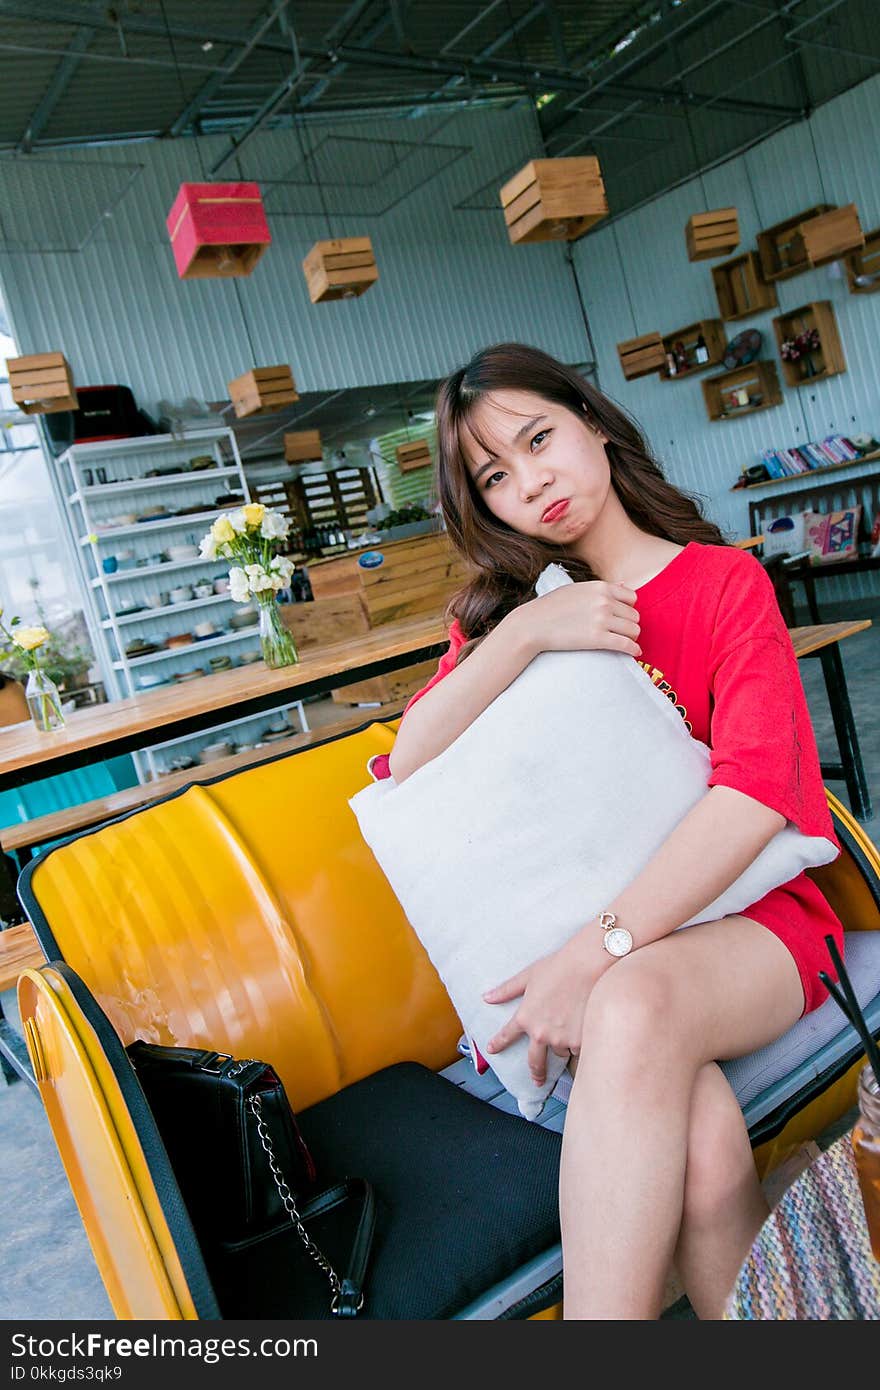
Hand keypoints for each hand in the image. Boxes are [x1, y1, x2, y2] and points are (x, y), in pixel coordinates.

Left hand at [483, 931, 610, 1087]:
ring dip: (562, 1046)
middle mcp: (541, 1033)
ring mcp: (561, 1039)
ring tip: (571, 1030)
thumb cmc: (559, 966)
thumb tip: (486, 997)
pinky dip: (579, 1043)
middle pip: (535, 1061)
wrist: (589, 965)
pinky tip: (584, 1031)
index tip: (491, 1050)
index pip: (507, 1035)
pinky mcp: (580, 1041)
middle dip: (536, 1072)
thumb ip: (507, 990)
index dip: (498, 1043)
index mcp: (526, 1017)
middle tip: (537, 1079)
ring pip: (560, 1051)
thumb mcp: (529, 976)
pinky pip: (578, 1049)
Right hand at [517, 581, 640, 658]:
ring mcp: (602, 620)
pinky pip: (626, 644)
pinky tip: (633, 652)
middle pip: (634, 616)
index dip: (628, 609)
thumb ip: (601, 589)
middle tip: (620, 633)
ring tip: (624, 642)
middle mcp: (604, 601)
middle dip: (629, 625)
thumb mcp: (576, 589)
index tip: (621, 618)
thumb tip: (624, 586)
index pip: (631, 598)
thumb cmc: (551, 607)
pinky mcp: (598, 638)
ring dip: (631, 637)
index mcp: (600, 587)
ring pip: (633, 630)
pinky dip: (633, 650)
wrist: (532, 624)